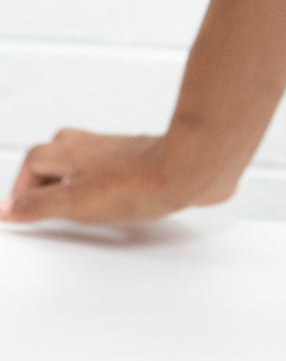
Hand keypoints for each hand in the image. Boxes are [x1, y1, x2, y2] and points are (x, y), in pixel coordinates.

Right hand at [0, 127, 240, 227]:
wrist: (192, 170)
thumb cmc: (138, 183)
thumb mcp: (74, 202)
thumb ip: (37, 206)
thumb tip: (5, 209)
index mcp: (70, 149)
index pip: (32, 163)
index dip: (23, 190)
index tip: (19, 214)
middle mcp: (94, 146)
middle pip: (57, 157)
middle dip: (46, 183)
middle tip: (42, 208)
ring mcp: (121, 154)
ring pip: (86, 165)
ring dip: (76, 186)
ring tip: (74, 211)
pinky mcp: (145, 164)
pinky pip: (116, 174)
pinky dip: (106, 190)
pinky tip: (114, 208)